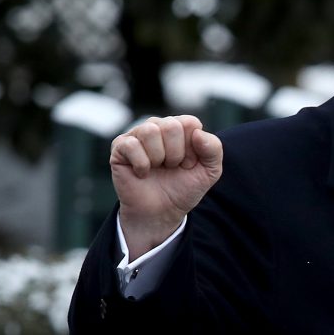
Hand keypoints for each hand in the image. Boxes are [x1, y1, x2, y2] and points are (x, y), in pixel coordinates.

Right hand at [110, 115, 222, 257]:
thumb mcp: (210, 171)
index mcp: (180, 128)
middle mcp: (158, 126)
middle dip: (176, 154)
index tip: (188, 163)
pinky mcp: (119, 147)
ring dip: (158, 157)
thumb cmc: (184, 188)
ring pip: (149, 131)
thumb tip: (198, 132)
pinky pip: (131, 145)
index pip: (190, 122)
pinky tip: (142, 172)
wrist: (162, 212)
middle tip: (171, 167)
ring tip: (157, 168)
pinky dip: (141, 164)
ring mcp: (137, 135)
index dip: (193, 148)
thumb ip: (213, 149)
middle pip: (171, 125)